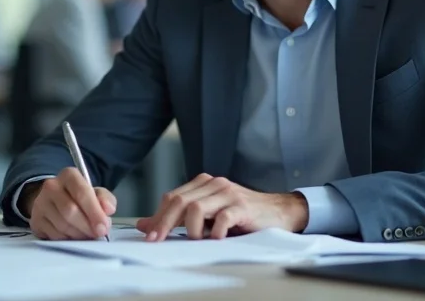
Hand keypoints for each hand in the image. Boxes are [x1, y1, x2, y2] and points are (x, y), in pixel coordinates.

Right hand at [24, 167, 116, 239]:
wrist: (54, 201)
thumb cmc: (79, 197)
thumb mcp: (95, 193)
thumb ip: (105, 199)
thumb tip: (108, 209)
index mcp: (69, 175)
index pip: (82, 192)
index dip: (94, 212)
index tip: (103, 227)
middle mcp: (51, 186)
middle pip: (70, 211)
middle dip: (87, 226)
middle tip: (97, 234)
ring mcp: (40, 204)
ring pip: (62, 225)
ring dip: (78, 235)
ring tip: (87, 235)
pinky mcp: (35, 221)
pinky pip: (54, 235)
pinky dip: (67, 240)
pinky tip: (74, 237)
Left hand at [135, 173, 308, 240]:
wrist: (278, 211)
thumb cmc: (241, 215)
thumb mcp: (208, 215)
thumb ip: (179, 217)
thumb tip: (146, 224)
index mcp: (203, 184)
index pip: (172, 197)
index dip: (158, 216)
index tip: (149, 235)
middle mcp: (214, 184)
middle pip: (179, 200)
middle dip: (164, 223)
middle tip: (157, 240)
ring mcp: (228, 194)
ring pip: (196, 207)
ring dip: (191, 229)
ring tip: (197, 240)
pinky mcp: (242, 207)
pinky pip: (222, 218)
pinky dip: (214, 232)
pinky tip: (216, 239)